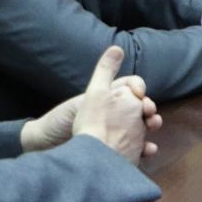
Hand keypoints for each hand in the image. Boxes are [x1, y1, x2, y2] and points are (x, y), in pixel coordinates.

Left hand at [72, 46, 161, 164]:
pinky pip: (138, 149)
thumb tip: (117, 48)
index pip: (131, 89)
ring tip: (152, 127)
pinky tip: (147, 148)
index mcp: (109, 100)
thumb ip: (104, 74)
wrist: (48, 148)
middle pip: (141, 107)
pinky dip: (146, 148)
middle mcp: (116, 115)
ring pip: (144, 127)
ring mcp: (119, 134)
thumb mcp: (88, 94)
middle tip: (149, 114)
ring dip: (152, 125)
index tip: (138, 94)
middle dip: (149, 108)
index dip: (139, 89)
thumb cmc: (63, 121)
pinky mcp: (118, 153)